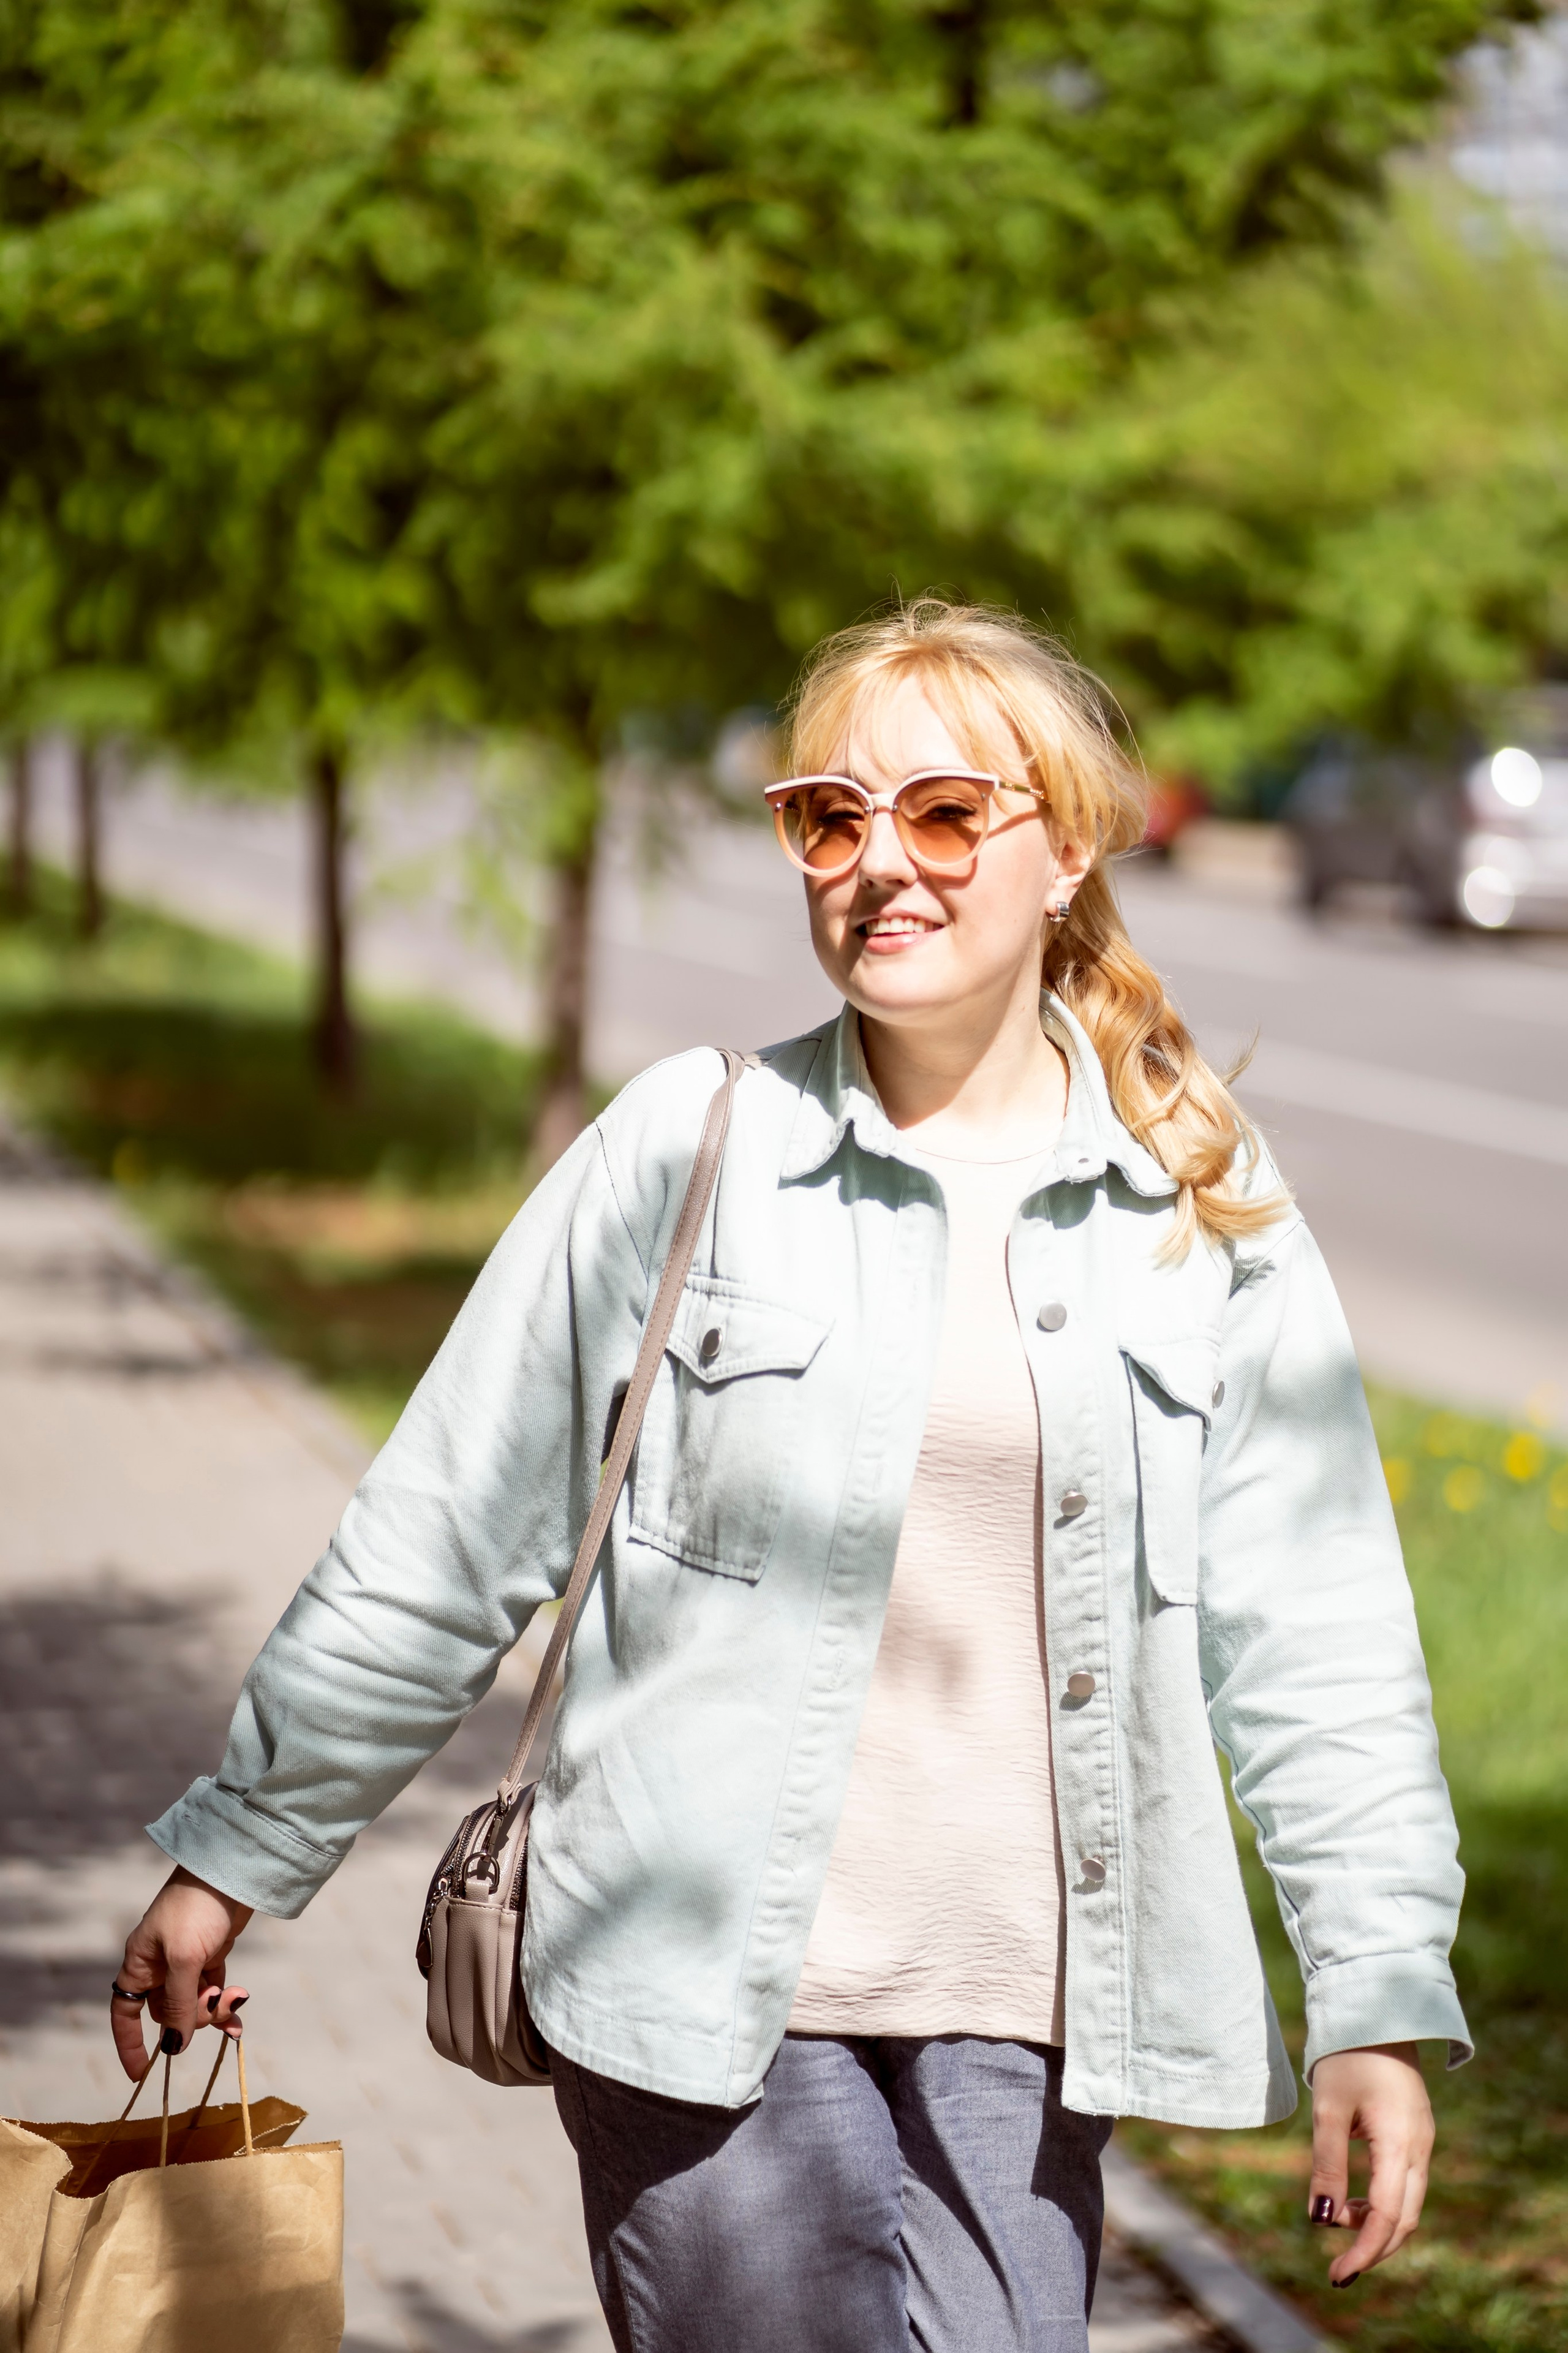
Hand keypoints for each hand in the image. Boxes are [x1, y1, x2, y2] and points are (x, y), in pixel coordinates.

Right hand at [112, 1866, 253, 2079]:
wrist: (232, 1869)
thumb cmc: (198, 1907)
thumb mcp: (185, 1958)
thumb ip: (177, 2003)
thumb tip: (173, 2046)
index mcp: (140, 1962)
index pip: (125, 2012)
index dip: (129, 2043)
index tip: (141, 2074)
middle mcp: (159, 1964)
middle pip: (167, 2013)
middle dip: (192, 2018)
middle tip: (217, 2005)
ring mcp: (185, 1960)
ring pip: (193, 2004)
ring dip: (213, 2011)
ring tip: (237, 2000)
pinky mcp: (210, 1955)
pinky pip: (212, 1991)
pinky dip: (225, 2003)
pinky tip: (240, 2012)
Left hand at [1308, 2042, 1433, 2285]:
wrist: (1376, 2011)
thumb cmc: (1346, 2056)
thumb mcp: (1327, 2110)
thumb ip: (1326, 2166)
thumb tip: (1321, 2221)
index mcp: (1400, 2144)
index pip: (1387, 2216)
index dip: (1363, 2252)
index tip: (1336, 2275)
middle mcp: (1420, 2148)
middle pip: (1404, 2219)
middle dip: (1373, 2249)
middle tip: (1338, 2270)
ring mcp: (1423, 2142)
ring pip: (1408, 2204)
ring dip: (1377, 2225)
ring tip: (1339, 2225)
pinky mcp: (1416, 2134)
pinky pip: (1406, 2184)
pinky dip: (1383, 2203)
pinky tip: (1355, 2202)